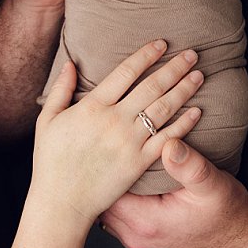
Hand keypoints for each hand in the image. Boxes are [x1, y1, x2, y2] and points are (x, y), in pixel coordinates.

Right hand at [30, 41, 204, 225]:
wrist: (61, 203)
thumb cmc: (50, 163)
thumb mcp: (48, 120)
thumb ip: (61, 90)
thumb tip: (70, 62)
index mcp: (92, 107)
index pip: (126, 72)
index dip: (146, 55)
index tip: (162, 43)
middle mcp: (114, 121)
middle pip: (151, 86)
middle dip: (174, 67)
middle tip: (192, 53)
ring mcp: (128, 142)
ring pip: (163, 109)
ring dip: (184, 89)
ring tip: (199, 74)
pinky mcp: (138, 163)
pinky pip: (167, 139)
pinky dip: (184, 124)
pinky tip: (197, 111)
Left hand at [99, 138, 247, 247]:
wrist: (240, 240)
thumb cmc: (227, 214)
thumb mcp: (212, 184)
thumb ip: (189, 165)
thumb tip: (169, 143)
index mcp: (146, 222)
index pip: (106, 191)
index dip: (102, 165)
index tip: (103, 142)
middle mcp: (135, 235)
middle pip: (99, 201)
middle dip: (99, 174)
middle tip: (97, 145)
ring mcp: (137, 238)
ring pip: (105, 210)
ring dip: (105, 187)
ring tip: (104, 159)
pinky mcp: (142, 236)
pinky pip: (116, 215)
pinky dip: (115, 197)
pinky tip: (119, 178)